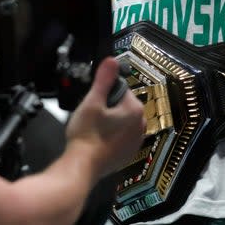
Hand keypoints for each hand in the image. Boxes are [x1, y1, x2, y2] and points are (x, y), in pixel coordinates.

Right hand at [64, 56, 144, 176]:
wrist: (83, 165)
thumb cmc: (87, 133)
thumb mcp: (92, 102)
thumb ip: (103, 80)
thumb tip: (112, 60)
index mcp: (135, 109)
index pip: (121, 89)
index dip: (104, 93)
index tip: (93, 102)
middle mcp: (141, 125)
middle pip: (123, 106)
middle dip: (109, 107)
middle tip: (92, 116)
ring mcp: (136, 141)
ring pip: (123, 122)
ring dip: (111, 121)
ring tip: (93, 128)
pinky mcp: (129, 154)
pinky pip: (122, 137)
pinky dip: (113, 136)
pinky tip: (99, 140)